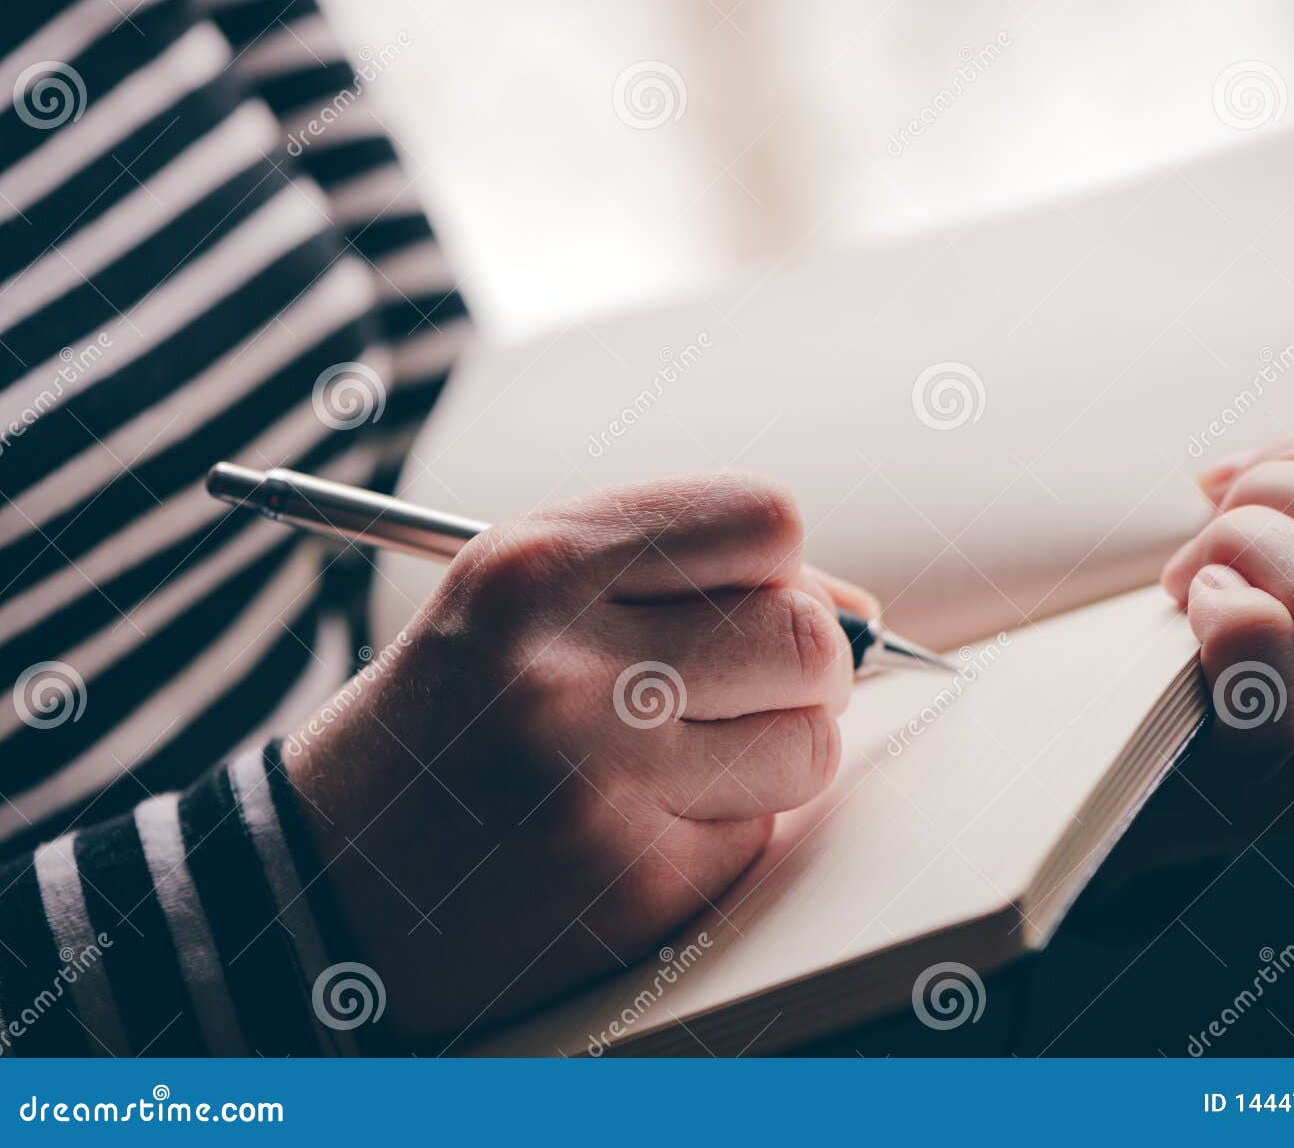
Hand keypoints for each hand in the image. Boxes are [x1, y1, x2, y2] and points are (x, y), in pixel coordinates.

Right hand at [285, 472, 874, 1039]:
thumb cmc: (443, 724)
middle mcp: (568, 669)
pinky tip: (642, 826)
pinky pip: (763, 832)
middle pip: (806, 634)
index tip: (752, 598)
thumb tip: (856, 609)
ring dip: (775, 751)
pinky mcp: (636, 886)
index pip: (763, 521)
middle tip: (739, 688)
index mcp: (534, 566)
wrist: (323, 884)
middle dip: (799, 664)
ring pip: (810, 743)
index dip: (776, 565)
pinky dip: (727, 826)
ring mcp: (605, 786)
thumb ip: (679, 574)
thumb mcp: (520, 601)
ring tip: (681, 760)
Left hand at [1145, 321, 1293, 853]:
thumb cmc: (1211, 653)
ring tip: (1193, 583)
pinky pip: (1263, 646)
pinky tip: (1190, 618)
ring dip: (1235, 551)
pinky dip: (1215, 605)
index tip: (1237, 490)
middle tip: (1208, 534)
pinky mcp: (1270, 788)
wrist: (1103, 779)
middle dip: (1270, 492)